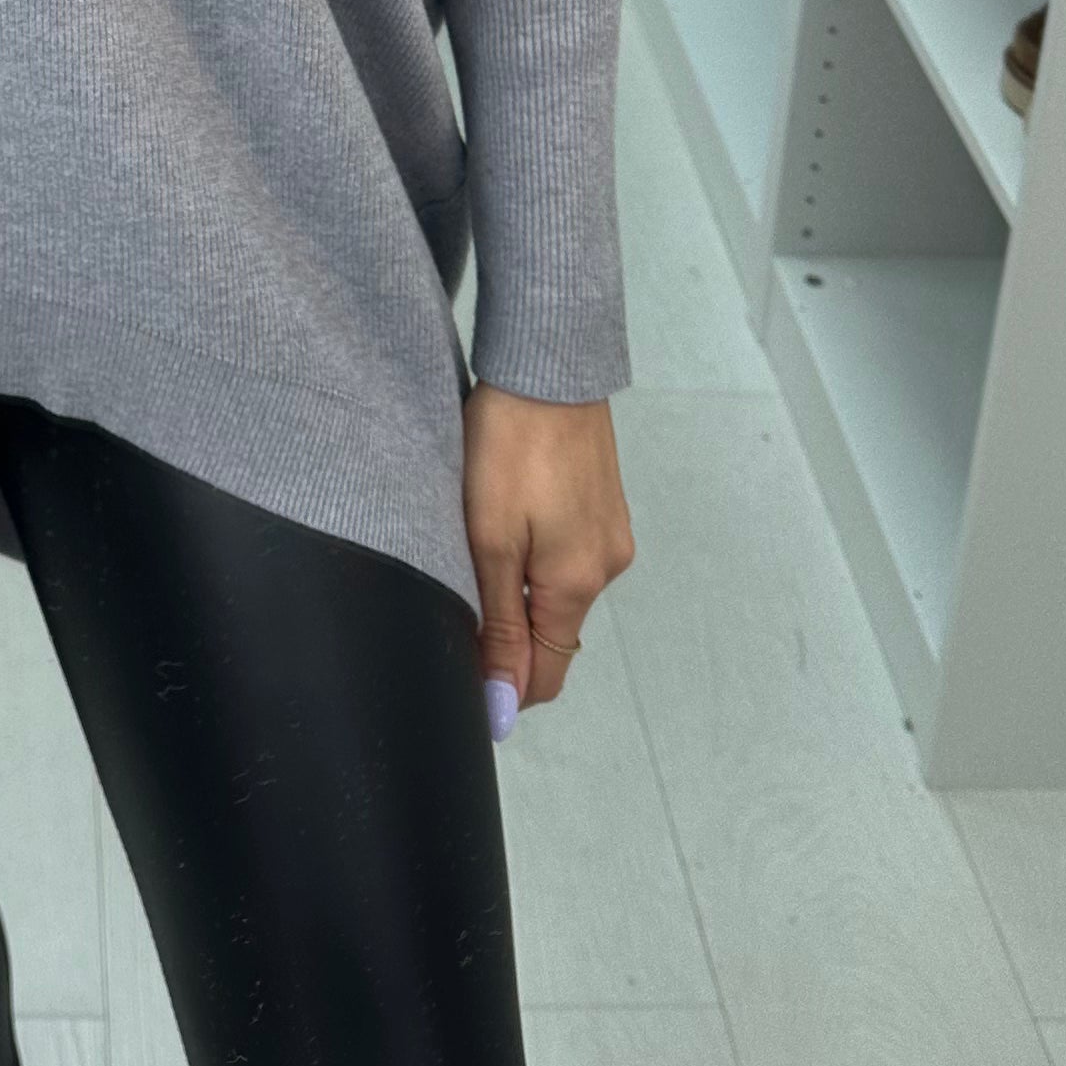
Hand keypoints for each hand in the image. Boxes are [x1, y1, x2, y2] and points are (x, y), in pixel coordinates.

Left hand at [464, 390, 633, 742]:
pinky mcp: (604, 506)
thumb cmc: (508, 443)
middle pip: (552, 635)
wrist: (547, 362)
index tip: (456, 665)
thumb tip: (506, 703)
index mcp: (577, 584)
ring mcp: (610, 535)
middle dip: (505, 632)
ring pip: (556, 593)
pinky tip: (506, 516)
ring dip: (516, 587)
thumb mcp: (489, 539)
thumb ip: (499, 625)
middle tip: (454, 584)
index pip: (546, 675)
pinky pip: (567, 556)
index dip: (501, 684)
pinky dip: (534, 555)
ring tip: (477, 538)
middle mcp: (606, 567)